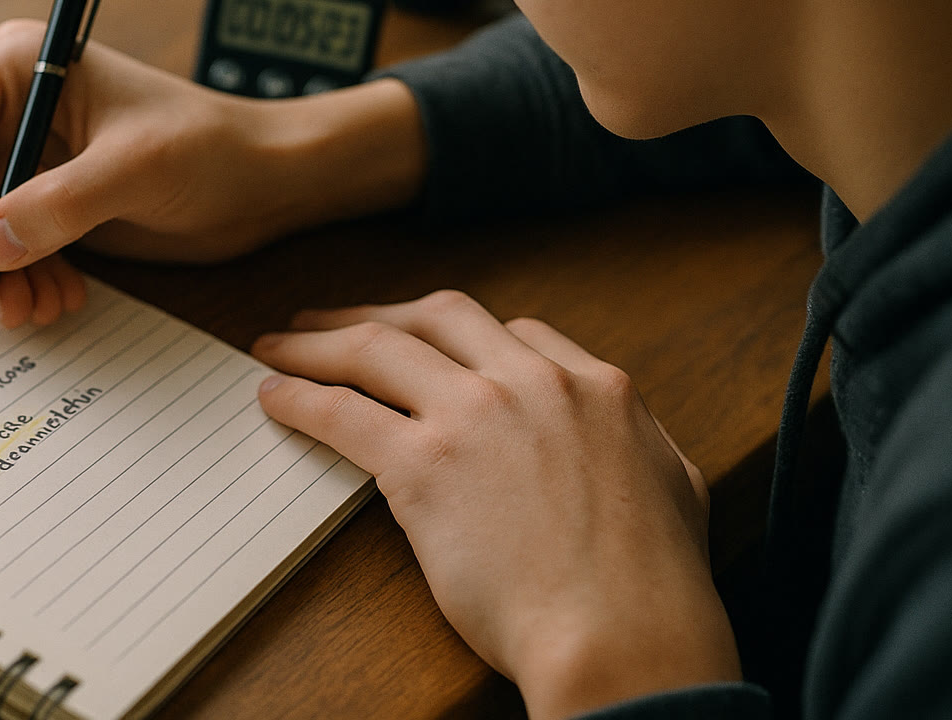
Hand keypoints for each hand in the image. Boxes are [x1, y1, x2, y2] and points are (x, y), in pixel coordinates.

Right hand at [0, 19, 424, 325]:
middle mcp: (12, 104)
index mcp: (21, 64)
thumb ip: (60, 205)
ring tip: (39, 309)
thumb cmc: (211, 147)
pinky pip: (8, 244)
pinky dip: (24, 276)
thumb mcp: (137, 170)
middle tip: (3, 301)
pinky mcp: (48, 196)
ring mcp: (28, 152)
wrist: (262, 180)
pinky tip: (60, 298)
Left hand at [254, 291, 741, 719]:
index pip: (513, 332)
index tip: (426, 345)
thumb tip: (623, 439)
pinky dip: (301, 397)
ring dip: (320, 343)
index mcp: (596, 386)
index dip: (459, 336)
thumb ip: (639, 443)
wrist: (623, 639)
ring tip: (279, 348)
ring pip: (379, 348)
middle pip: (438, 317)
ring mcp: (476, 415)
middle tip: (334, 323)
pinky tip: (276, 398)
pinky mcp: (424, 464)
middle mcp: (533, 382)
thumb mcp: (675, 487)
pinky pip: (343, 412)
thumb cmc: (655, 590)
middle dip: (380, 313)